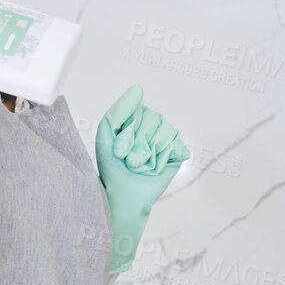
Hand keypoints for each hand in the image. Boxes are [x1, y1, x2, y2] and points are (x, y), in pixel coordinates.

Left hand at [94, 85, 188, 273]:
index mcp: (135, 117)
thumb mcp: (106, 135)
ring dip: (151, 153)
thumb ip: (119, 110)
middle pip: (154, 119)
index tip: (118, 152)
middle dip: (139, 144)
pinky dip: (164, 158)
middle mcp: (152, 124)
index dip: (129, 133)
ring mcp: (166, 137)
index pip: (139, 110)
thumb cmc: (112, 166)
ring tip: (141, 166)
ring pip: (166, 131)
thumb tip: (139, 88)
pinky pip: (177, 145)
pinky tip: (155, 167)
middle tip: (130, 162)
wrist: (124, 195)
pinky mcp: (177, 152)